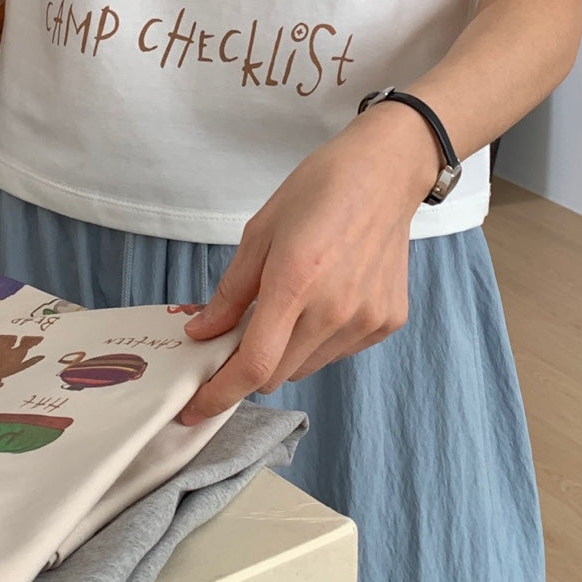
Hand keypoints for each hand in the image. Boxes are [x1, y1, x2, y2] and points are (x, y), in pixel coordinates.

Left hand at [177, 101, 441, 424]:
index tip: (194, 408)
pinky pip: (338, 351)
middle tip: (239, 334)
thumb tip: (202, 333)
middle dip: (248, 366)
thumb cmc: (319, 191)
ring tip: (291, 303)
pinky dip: (319, 339)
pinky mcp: (387, 322)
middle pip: (276, 374)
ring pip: (307, 366)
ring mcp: (366, 320)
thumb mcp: (260, 232)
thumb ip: (231, 291)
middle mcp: (335, 310)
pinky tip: (325, 298)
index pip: (253, 364)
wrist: (386, 173)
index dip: (219, 394)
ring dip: (285, 352)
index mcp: (295, 282)